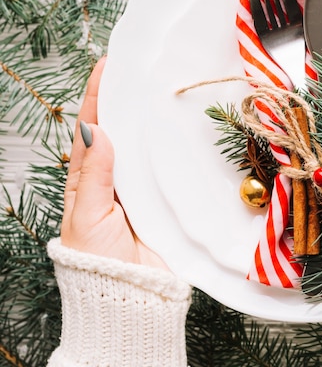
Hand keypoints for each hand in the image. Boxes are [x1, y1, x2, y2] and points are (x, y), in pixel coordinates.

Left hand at [61, 57, 167, 269]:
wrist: (132, 299)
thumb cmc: (98, 262)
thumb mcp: (87, 216)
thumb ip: (94, 175)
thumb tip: (98, 130)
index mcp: (88, 180)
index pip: (92, 130)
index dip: (98, 98)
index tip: (107, 67)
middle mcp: (117, 179)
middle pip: (123, 133)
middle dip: (129, 102)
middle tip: (142, 70)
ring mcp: (144, 189)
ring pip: (149, 148)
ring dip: (155, 123)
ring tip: (165, 92)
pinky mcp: (169, 201)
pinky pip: (172, 170)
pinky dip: (178, 150)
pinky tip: (188, 131)